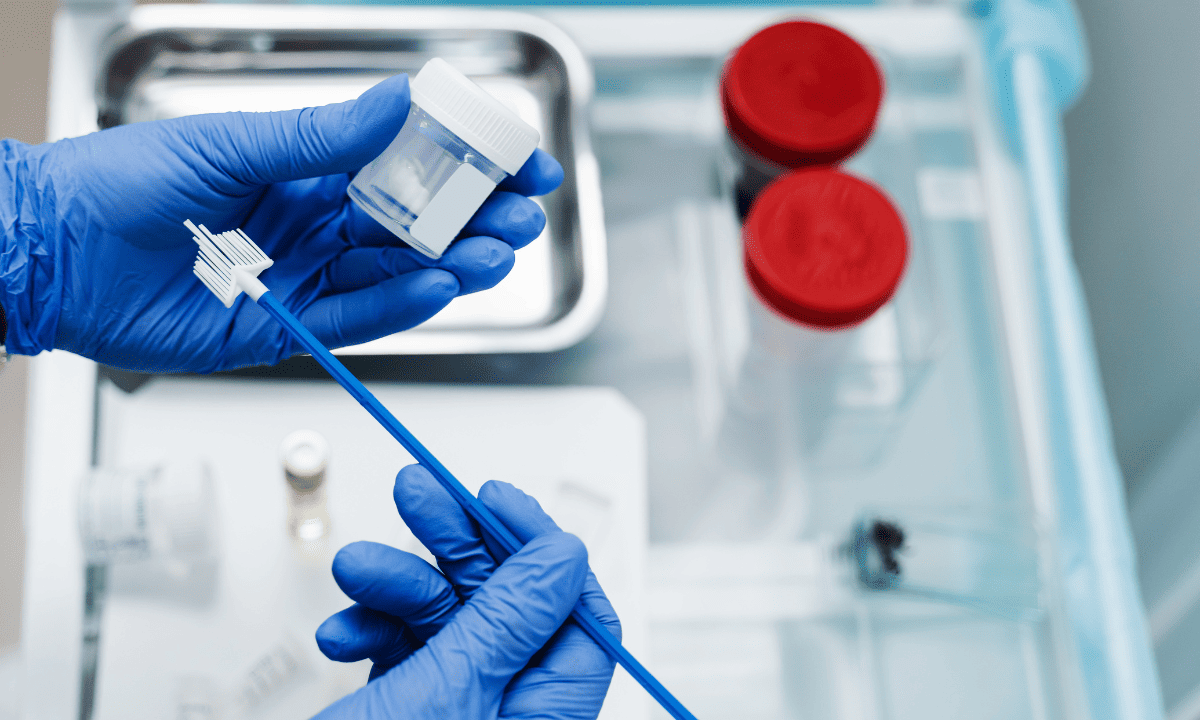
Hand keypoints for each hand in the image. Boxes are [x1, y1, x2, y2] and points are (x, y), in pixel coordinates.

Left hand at [0, 74, 562, 372]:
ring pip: (395, 272)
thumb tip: (397, 103)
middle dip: (474, 219)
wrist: (51, 251)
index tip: (517, 157)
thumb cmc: (119, 183)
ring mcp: (302, 279)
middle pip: (414, 224)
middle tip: (521, 214)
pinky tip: (440, 285)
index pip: (404, 165)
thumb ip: (321, 136)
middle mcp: (312, 225)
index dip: (464, 162)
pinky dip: (400, 305)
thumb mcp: (229, 144)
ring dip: (452, 263)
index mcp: (305, 170)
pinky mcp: (284, 329)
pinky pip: (356, 319)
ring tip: (495, 252)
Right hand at [313, 465, 618, 718]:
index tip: (497, 502)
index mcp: (545, 719)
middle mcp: (507, 715)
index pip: (577, 617)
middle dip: (457, 547)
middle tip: (419, 495)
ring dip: (397, 586)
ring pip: (445, 620)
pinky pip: (403, 650)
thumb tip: (562, 556)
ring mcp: (457, 713)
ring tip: (356, 570)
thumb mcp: (450, 693)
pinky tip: (344, 631)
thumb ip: (509, 621)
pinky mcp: (410, 711)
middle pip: (505, 606)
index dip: (541, 552)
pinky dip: (371, 630)